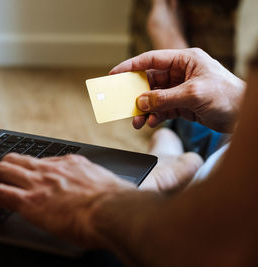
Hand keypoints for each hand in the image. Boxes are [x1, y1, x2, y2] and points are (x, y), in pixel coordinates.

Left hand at [0, 153, 135, 246]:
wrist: (114, 210)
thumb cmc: (116, 202)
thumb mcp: (106, 185)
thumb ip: (96, 185)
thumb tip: (100, 194)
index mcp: (69, 164)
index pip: (40, 160)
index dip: (29, 170)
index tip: (28, 179)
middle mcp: (50, 169)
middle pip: (15, 159)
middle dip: (3, 169)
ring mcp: (38, 183)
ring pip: (2, 170)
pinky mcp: (30, 201)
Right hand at [110, 48, 245, 131]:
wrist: (243, 116)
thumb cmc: (227, 96)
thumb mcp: (193, 94)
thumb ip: (164, 98)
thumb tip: (141, 102)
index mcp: (185, 60)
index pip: (152, 60)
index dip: (131, 66)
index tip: (114, 74)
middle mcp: (181, 73)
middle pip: (150, 81)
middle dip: (136, 94)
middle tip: (123, 104)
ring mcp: (180, 90)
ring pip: (154, 98)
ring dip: (144, 109)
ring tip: (137, 121)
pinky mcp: (182, 105)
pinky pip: (161, 109)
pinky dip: (154, 116)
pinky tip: (150, 123)